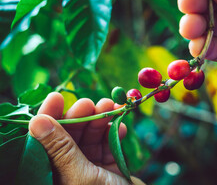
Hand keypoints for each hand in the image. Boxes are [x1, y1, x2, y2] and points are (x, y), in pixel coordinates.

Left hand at [29, 92, 144, 184]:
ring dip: (100, 120)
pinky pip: (106, 145)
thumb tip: (37, 120)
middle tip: (91, 103)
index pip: (42, 142)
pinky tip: (121, 127)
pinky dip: (114, 134)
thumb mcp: (79, 173)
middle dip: (80, 116)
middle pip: (68, 136)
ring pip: (88, 137)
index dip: (48, 117)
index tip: (56, 97)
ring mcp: (87, 168)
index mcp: (52, 177)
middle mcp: (66, 171)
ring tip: (111, 108)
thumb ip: (60, 148)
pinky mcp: (106, 167)